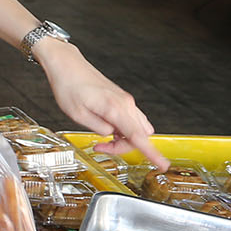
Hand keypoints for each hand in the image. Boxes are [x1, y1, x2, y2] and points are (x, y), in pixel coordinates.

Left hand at [37, 41, 167, 168]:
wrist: (67, 65)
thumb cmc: (68, 86)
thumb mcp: (77, 114)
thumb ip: (98, 128)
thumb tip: (110, 135)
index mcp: (115, 108)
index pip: (138, 136)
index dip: (151, 153)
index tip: (162, 164)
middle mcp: (126, 104)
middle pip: (140, 135)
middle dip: (124, 147)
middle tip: (101, 146)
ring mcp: (126, 101)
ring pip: (137, 128)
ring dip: (124, 138)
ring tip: (102, 138)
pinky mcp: (122, 100)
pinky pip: (131, 120)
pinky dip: (123, 129)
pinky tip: (107, 128)